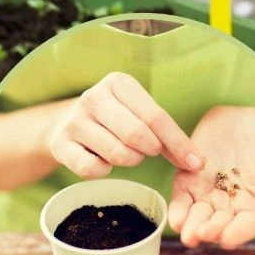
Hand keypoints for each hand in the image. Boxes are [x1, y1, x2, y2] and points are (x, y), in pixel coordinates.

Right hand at [46, 72, 204, 177]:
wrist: (64, 124)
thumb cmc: (113, 119)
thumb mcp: (137, 112)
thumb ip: (163, 132)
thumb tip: (195, 161)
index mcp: (118, 83)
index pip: (155, 116)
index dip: (178, 143)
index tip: (195, 163)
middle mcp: (93, 97)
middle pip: (136, 134)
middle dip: (150, 151)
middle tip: (149, 153)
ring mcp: (74, 121)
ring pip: (116, 154)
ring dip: (129, 161)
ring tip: (126, 154)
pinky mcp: (59, 145)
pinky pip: (93, 169)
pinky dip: (104, 171)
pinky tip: (102, 161)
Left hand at [169, 106, 254, 249]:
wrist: (243, 120)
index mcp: (253, 209)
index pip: (244, 226)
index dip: (236, 234)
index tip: (227, 240)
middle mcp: (228, 208)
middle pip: (217, 225)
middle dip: (209, 231)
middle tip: (202, 233)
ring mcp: (205, 197)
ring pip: (196, 218)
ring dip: (191, 227)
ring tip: (187, 234)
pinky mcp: (187, 184)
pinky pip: (180, 201)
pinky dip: (177, 212)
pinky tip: (176, 221)